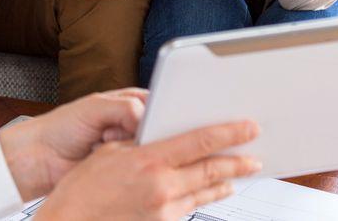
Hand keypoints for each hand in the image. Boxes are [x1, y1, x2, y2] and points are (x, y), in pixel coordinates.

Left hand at [0, 89, 147, 201]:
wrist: (42, 157)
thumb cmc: (62, 127)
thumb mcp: (93, 107)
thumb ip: (124, 107)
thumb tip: (146, 116)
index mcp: (131, 101)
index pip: (161, 102)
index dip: (165, 111)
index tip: (157, 118)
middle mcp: (134, 123)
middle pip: (160, 129)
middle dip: (146, 133)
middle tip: (119, 132)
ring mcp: (129, 147)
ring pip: (150, 150)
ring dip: (132, 149)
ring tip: (105, 142)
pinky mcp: (125, 170)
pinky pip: (138, 169)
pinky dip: (126, 166)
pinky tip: (107, 159)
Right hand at [33, 120, 262, 219]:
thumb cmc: (82, 187)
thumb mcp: (110, 153)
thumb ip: (142, 145)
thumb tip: (162, 139)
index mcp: (149, 161)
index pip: (199, 142)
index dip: (228, 133)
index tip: (249, 128)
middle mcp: (162, 187)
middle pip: (211, 171)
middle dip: (237, 163)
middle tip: (255, 158)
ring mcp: (163, 210)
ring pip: (204, 192)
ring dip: (224, 182)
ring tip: (239, 175)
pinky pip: (189, 207)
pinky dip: (204, 197)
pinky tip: (211, 192)